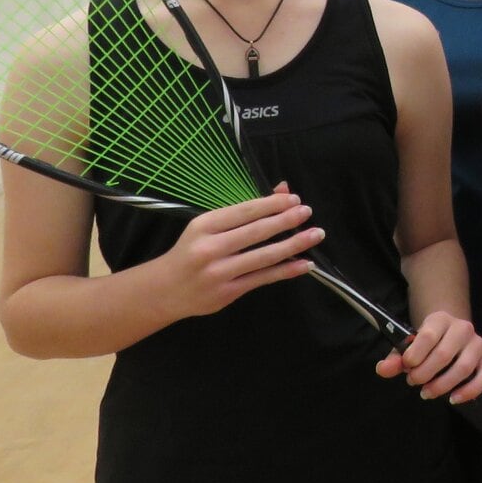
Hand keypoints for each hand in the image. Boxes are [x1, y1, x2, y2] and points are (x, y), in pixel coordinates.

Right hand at [154, 184, 322, 318]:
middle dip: (285, 221)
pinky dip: (286, 270)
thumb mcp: (209, 226)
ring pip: (263, 256)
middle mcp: (210, 248)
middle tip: (307, 212)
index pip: (244, 211)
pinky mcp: (228, 292)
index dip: (272, 204)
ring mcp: (219, 272)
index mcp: (204, 225)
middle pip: (255, 232)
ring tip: (315, 235)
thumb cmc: (191, 251)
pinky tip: (305, 263)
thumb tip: (283, 190)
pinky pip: (263, 278)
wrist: (165, 289)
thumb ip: (245, 210)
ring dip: (294, 244)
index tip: (294, 199)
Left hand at [376, 310, 481, 402]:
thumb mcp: (408, 347)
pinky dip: (471, 390)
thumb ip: (395, 358)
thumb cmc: (426, 344)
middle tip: (413, 382)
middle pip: (445, 354)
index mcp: (440, 320)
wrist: (449, 334)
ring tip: (427, 393)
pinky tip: (454, 399)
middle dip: (425, 373)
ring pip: (464, 367)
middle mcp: (462, 328)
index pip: (429, 336)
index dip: (415, 354)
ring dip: (443, 384)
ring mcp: (478, 343)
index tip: (406, 367)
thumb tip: (383, 369)